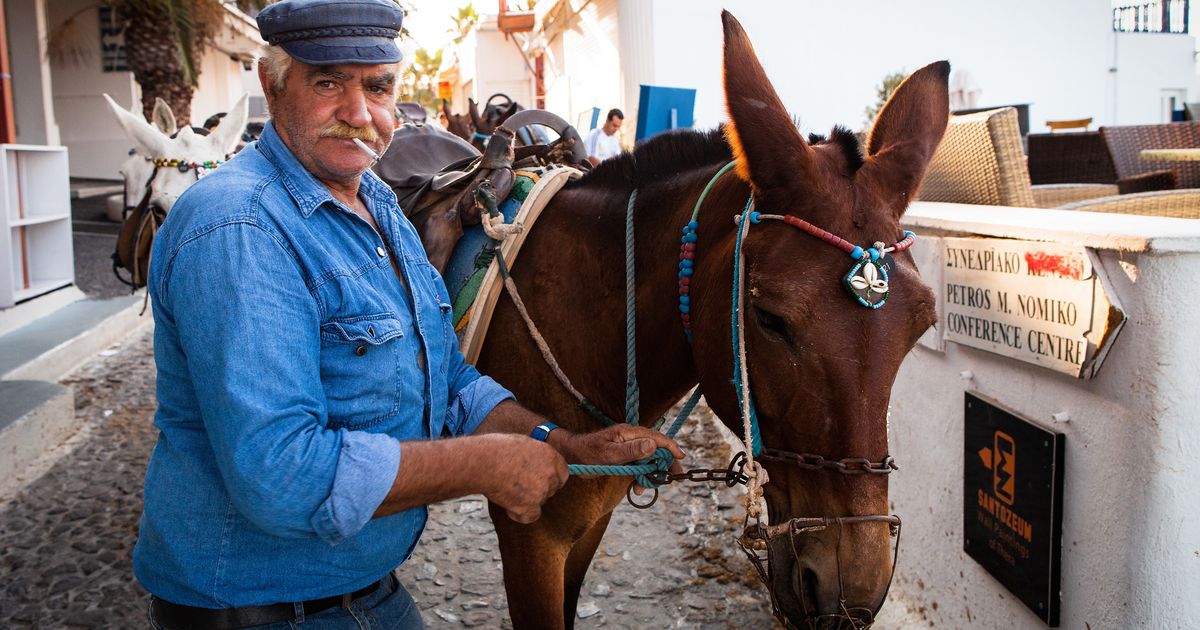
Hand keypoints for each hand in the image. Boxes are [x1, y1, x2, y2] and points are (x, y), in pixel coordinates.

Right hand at [477, 434, 567, 523]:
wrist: (482, 462)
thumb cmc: (495, 449)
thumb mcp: (522, 443)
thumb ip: (535, 454)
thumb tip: (536, 460)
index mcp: (550, 455)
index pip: (563, 472)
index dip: (551, 478)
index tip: (540, 481)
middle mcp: (550, 473)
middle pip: (552, 489)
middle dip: (538, 490)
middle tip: (519, 486)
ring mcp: (541, 490)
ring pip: (539, 502)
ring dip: (526, 501)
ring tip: (506, 491)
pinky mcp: (530, 506)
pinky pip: (530, 516)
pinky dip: (519, 514)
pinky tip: (507, 507)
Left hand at [556, 425, 685, 493]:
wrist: (571, 457)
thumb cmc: (587, 453)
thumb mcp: (610, 453)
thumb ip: (631, 450)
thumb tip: (653, 445)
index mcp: (629, 433)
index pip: (656, 438)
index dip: (670, 447)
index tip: (681, 457)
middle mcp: (631, 438)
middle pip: (656, 449)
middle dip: (665, 464)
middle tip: (673, 478)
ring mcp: (628, 448)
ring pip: (648, 460)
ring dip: (651, 474)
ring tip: (644, 487)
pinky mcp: (624, 458)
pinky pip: (638, 467)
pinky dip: (641, 477)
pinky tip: (637, 488)